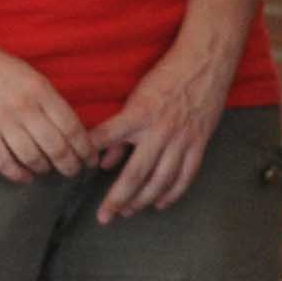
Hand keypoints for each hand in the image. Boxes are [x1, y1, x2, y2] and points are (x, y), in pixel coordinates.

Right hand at [0, 34, 90, 186]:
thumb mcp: (32, 76)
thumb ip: (49, 100)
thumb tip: (70, 129)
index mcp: (41, 90)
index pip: (71, 127)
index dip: (85, 148)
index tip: (90, 159)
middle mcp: (24, 107)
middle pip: (55, 147)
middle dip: (70, 165)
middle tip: (74, 172)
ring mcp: (1, 121)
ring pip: (31, 157)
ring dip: (44, 169)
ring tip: (49, 171)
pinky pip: (3, 161)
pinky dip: (17, 174)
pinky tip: (25, 177)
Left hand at [87, 37, 231, 220]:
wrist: (205, 63)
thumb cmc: (167, 76)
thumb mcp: (137, 98)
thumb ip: (120, 132)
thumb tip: (103, 163)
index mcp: (139, 115)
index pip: (107, 138)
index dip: (89, 156)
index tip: (76, 173)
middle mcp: (160, 130)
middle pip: (135, 173)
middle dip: (117, 198)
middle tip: (104, 217)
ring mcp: (182, 139)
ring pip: (161, 180)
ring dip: (143, 200)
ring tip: (128, 212)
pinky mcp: (199, 143)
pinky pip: (186, 175)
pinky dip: (172, 193)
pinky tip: (160, 204)